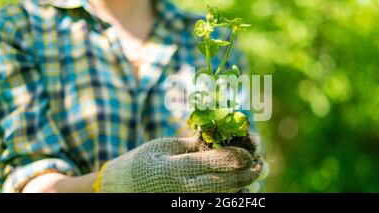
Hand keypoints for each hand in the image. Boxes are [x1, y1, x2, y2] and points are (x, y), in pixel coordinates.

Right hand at [95, 136, 261, 192]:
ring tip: (252, 179)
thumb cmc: (142, 163)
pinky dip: (227, 196)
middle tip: (259, 167)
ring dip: (240, 188)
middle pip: (223, 183)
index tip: (249, 153)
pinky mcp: (186, 205)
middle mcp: (183, 189)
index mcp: (176, 169)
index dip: (235, 158)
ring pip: (221, 197)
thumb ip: (193, 145)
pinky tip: (238, 190)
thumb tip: (219, 137)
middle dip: (244, 175)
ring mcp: (185, 201)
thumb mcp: (166, 147)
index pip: (214, 164)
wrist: (120, 189)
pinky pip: (212, 201)